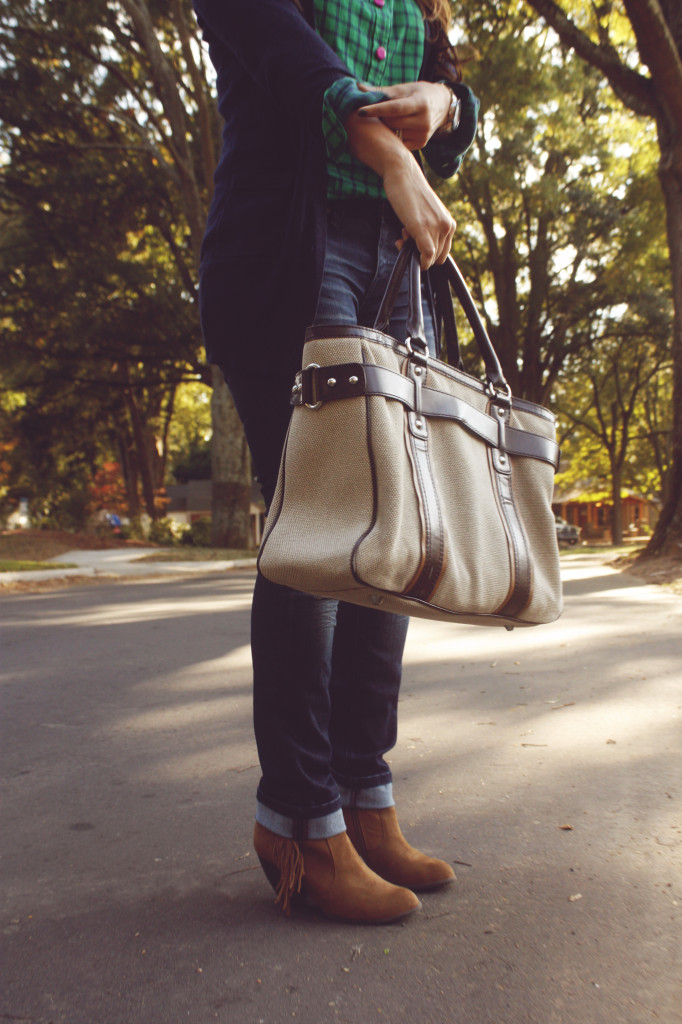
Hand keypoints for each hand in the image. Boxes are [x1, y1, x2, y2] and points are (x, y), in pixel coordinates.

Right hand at [345, 112, 455, 267]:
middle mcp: (447, 225)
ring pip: (430, 258)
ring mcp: (436, 227)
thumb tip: (419, 249)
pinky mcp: (423, 227)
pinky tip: (403, 244)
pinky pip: (427, 255)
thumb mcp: (425, 214)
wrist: (403, 172)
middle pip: (437, 257)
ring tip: (403, 231)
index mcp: (449, 223)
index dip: (426, 253)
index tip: (413, 242)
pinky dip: (419, 260)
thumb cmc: (410, 192)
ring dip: (413, 251)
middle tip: (405, 237)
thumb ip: (427, 230)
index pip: (442, 252)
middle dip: (420, 254)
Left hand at [357, 81, 450, 149]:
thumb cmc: (419, 94)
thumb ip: (381, 91)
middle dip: (382, 117)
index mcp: (420, 103)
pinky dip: (394, 135)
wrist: (443, 105)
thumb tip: (359, 88)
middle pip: (391, 121)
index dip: (376, 109)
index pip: (394, 108)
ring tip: (391, 119)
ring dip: (387, 126)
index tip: (360, 111)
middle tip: (381, 112)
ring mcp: (422, 134)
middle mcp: (423, 120)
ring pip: (394, 132)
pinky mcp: (421, 144)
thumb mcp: (404, 88)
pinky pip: (399, 141)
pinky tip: (397, 128)